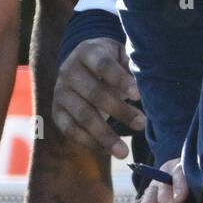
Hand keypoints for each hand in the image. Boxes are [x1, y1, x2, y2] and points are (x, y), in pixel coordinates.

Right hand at [51, 37, 145, 158]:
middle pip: (94, 93)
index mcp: (87, 52)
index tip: (139, 95)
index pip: (103, 65)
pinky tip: (107, 151)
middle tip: (142, 123)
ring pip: (83, 115)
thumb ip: (131, 66)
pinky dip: (89, 142)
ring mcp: (60, 92)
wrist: (83, 66)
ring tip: (124, 151)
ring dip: (105, 135)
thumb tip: (147, 85)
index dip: (120, 79)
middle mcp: (69, 70)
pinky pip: (71, 130)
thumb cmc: (111, 61)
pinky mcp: (56, 112)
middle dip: (119, 110)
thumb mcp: (120, 55)